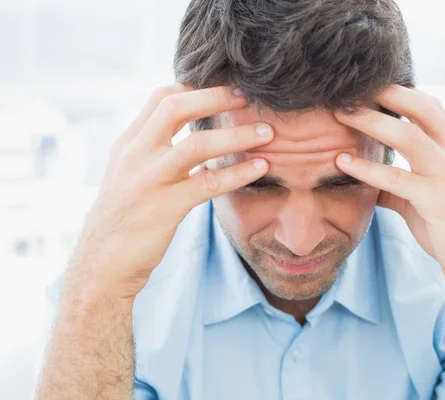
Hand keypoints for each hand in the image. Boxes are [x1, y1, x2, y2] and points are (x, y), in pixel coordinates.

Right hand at [67, 84, 273, 298]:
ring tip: (267, 133)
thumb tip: (190, 136)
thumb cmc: (125, 218)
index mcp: (128, 142)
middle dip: (216, 97)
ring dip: (236, 135)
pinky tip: (261, 167)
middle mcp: (135, 154)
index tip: (227, 88)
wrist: (101, 263)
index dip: (196, 87)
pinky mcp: (165, 208)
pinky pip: (209, 183)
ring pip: (197, 144)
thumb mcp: (130, 174)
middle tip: (249, 96)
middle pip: (175, 107)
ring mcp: (149, 180)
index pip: (161, 97)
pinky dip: (239, 172)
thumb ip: (155, 151)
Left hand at [333, 84, 444, 298]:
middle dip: (383, 93)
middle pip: (421, 106)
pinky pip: (397, 177)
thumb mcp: (428, 199)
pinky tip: (342, 161)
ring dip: (370, 121)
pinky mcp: (439, 200)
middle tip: (347, 89)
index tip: (364, 87)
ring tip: (340, 114)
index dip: (397, 92)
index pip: (429, 105)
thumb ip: (400, 186)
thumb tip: (369, 183)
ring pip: (408, 134)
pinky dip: (366, 167)